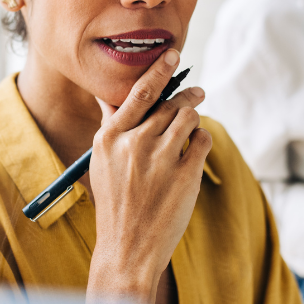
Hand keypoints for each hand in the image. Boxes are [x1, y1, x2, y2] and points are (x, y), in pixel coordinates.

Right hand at [86, 49, 212, 302]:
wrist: (126, 248)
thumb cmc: (115, 203)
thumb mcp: (101, 162)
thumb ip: (110, 127)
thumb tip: (107, 96)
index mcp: (110, 137)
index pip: (139, 92)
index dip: (159, 69)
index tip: (173, 54)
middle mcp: (134, 143)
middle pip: (169, 103)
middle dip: (187, 95)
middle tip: (197, 92)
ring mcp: (161, 159)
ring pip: (189, 117)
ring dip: (195, 115)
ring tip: (196, 118)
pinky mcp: (185, 175)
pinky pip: (202, 140)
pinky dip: (201, 139)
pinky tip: (195, 146)